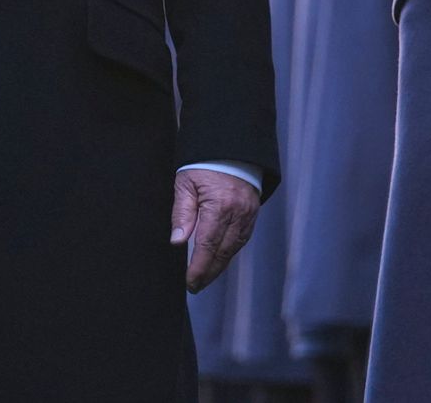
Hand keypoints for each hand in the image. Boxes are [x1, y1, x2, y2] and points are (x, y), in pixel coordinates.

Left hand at [170, 168, 259, 292]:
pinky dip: (230, 251)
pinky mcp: (253, 212)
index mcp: (219, 206)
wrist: (231, 143)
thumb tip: (178, 242)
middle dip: (209, 272)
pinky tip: (220, 258)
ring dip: (220, 265)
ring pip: (234, 248)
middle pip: (223, 252)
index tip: (190, 282)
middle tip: (195, 286)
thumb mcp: (185, 183)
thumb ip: (182, 213)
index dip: (199, 268)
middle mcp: (238, 213)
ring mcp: (248, 214)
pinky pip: (242, 238)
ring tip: (205, 277)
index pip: (208, 246)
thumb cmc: (203, 162)